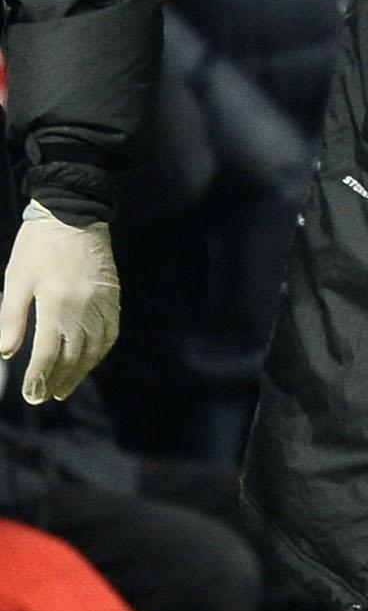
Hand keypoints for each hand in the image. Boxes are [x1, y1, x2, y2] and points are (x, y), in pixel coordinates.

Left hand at [0, 206, 120, 402]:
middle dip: (58, 380)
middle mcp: (84, 310)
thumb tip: (5, 352)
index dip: (39, 377)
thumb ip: (11, 318)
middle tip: (45, 397)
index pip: (48, 353)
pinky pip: (110, 335)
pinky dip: (99, 353)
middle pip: (73, 357)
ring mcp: (103, 305)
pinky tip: (89, 361)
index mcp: (56, 305)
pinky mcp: (113, 298)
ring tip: (66, 387)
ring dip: (80, 372)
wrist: (75, 213)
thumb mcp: (17, 279)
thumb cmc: (39, 246)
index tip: (32, 395)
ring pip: (94, 350)